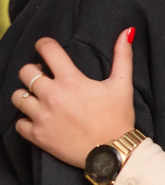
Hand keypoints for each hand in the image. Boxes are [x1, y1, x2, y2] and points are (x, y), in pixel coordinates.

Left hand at [12, 28, 135, 166]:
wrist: (113, 152)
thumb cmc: (118, 117)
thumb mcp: (122, 85)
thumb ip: (122, 56)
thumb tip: (127, 32)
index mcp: (71, 80)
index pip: (47, 50)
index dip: (44, 44)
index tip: (46, 48)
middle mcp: (52, 96)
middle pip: (26, 71)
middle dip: (34, 70)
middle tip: (44, 76)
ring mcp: (42, 116)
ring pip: (18, 96)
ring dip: (27, 95)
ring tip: (39, 98)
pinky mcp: (38, 135)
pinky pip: (18, 123)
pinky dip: (26, 121)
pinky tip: (39, 119)